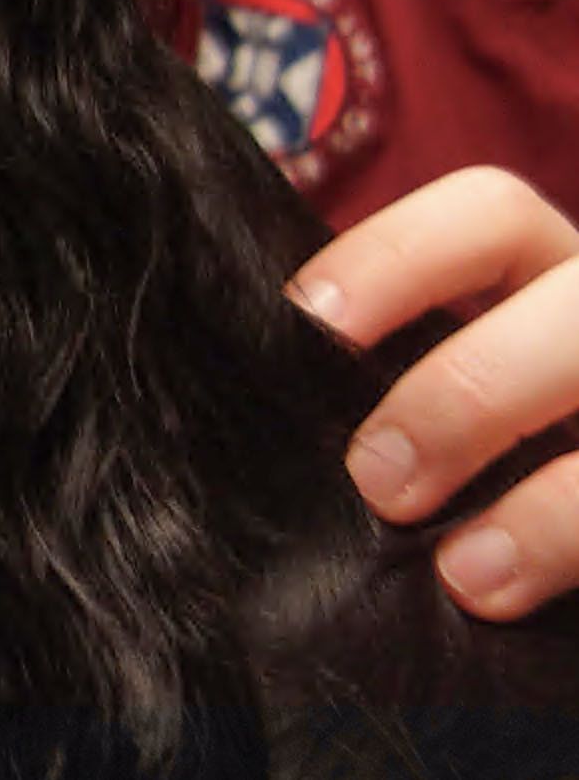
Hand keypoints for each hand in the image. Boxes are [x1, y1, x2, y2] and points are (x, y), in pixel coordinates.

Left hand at [291, 165, 578, 618]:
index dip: (399, 253)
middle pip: (574, 312)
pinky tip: (508, 596)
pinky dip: (572, 547)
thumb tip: (259, 384)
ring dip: (548, 506)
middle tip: (376, 478)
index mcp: (551, 273)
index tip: (310, 318)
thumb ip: (379, 372)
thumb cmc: (483, 452)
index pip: (491, 211)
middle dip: (469, 391)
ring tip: (462, 573)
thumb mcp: (446, 384)